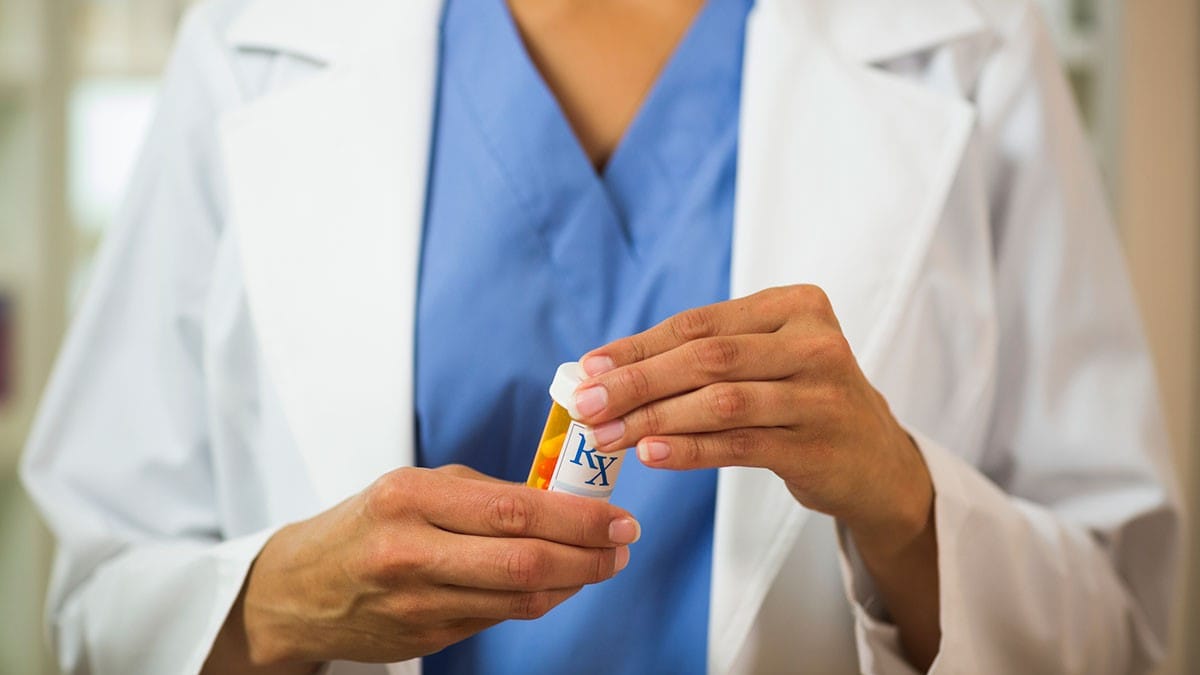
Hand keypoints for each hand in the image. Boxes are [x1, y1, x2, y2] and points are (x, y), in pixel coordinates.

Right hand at [218, 464, 638, 669]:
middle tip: (623, 545)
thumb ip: (484, 492)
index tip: (619, 517)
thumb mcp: (415, 486)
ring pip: (520, 599)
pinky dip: (540, 600)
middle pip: (525, 562)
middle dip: (589, 556)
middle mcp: (411, 551)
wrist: (299, 589)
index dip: (578, 518)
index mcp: (409, 497)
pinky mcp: (425, 637)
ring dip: (574, 583)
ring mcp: (417, 602)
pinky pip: (501, 618)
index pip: (514, 510)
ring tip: (601, 563)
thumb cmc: (369, 523)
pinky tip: (559, 582)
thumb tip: (561, 498)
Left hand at [572, 285, 931, 554]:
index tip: (588, 368)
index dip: (639, 346)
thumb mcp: (769, 359)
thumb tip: (608, 372)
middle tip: (586, 404)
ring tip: (606, 435)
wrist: (876, 458)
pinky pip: (739, 445)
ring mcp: (820, 395)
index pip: (700, 323)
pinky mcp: (817, 445)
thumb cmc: (803, 399)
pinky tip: (650, 454)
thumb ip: (706, 356)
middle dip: (637, 382)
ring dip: (653, 420)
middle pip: (707, 358)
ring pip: (720, 402)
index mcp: (796, 305)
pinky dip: (689, 449)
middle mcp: (814, 342)